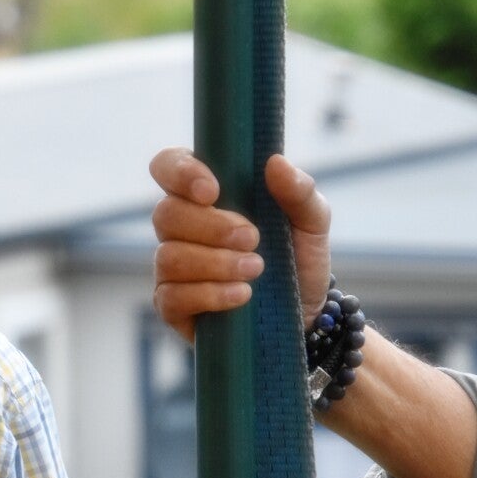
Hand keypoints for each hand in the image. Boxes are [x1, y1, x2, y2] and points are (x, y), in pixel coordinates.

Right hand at [149, 149, 332, 342]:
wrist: (306, 315)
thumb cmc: (299, 259)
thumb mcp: (311, 222)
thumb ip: (299, 191)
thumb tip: (276, 162)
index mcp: (205, 194)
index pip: (168, 166)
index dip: (180, 173)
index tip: (212, 191)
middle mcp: (181, 227)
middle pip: (165, 213)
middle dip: (211, 227)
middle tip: (253, 238)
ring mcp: (172, 268)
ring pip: (169, 256)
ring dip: (215, 263)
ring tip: (256, 269)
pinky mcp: (173, 307)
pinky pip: (171, 297)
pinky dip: (209, 295)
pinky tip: (241, 296)